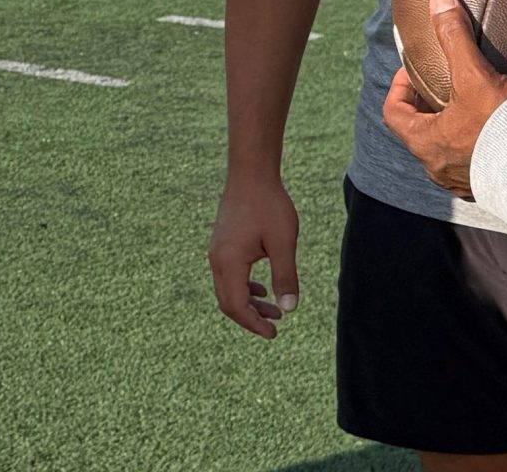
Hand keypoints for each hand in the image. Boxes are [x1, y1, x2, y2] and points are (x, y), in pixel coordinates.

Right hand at [209, 171, 300, 338]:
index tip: (273, 333)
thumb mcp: (283, 243)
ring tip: (275, 309)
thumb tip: (290, 308)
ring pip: (228, 289)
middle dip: (251, 317)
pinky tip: (262, 289)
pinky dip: (244, 288)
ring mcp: (217, 252)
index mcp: (229, 262)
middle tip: (275, 326)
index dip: (254, 324)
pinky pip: (229, 276)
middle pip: (228, 302)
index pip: (236, 306)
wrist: (251, 173)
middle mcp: (217, 260)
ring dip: (249, 302)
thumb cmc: (269, 205)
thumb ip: (285, 276)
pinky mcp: (222, 244)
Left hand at [381, 0, 506, 199]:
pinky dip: (478, 142)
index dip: (399, 87)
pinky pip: (474, 161)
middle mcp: (437, 167)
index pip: (393, 112)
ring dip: (454, 124)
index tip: (416, 71)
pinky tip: (499, 127)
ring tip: (475, 102)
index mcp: (424, 142)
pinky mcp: (487, 186)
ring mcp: (461, 181)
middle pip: (420, 129)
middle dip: (430, 104)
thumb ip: (454, 37)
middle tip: (447, 82)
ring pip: (446, 147)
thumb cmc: (501, 126)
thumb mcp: (474, 75)